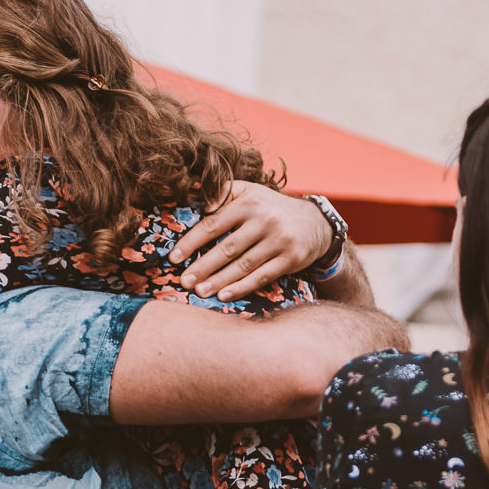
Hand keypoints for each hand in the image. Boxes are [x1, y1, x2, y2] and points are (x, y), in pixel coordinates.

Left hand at [170, 181, 331, 300]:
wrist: (314, 222)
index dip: (191, 242)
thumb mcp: (250, 192)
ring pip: (243, 265)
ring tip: (199, 293)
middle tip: (183, 282)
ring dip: (219, 281)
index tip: (173, 258)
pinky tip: (224, 296)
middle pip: (227, 248)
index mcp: (248, 201)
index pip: (213, 224)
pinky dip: (242, 287)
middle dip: (202, 267)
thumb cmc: (271, 209)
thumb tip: (199, 204)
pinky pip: (262, 276)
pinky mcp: (290, 258)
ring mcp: (279, 240)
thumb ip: (224, 193)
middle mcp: (264, 219)